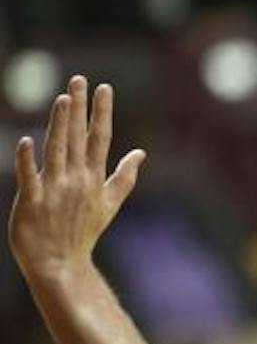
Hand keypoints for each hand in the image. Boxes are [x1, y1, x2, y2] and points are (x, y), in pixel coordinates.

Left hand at [9, 77, 145, 279]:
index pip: (100, 138)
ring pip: (57, 150)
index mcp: (93, 178)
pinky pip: (29, 177)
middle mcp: (76, 179)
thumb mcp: (110, 204)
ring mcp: (54, 190)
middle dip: (79, 108)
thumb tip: (141, 152)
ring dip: (61, 125)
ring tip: (63, 99)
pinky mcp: (31, 202)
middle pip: (78, 137)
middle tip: (79, 79)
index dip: (102, 112)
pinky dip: (28, 160)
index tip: (104, 87)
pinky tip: (28, 140)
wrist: (60, 264)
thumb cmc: (82, 233)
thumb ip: (124, 176)